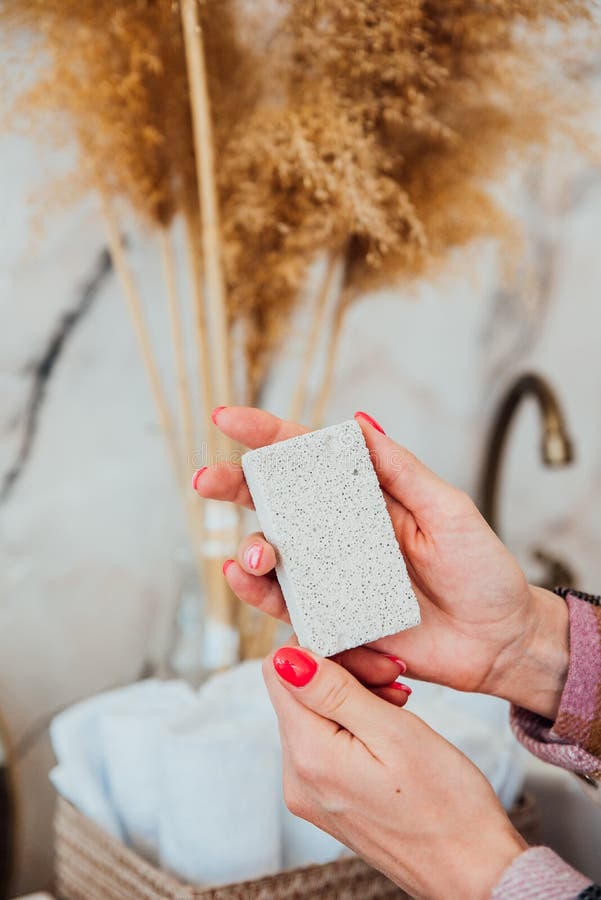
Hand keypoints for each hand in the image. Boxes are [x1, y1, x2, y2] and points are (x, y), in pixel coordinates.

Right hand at [196, 407, 568, 717]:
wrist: (500, 641)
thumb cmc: (482, 570)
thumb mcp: (448, 510)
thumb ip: (400, 470)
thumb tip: (356, 422)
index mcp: (367, 496)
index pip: (309, 457)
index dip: (267, 434)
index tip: (226, 417)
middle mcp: (342, 532)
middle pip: (276, 502)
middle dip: (235, 487)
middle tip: (206, 480)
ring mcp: (334, 575)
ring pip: (274, 555)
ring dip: (252, 549)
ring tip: (256, 556)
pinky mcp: (333, 617)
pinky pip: (287, 604)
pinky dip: (260, 594)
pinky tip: (248, 581)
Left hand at [264, 644, 525, 899]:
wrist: (474, 872)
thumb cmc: (448, 804)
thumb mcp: (394, 732)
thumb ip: (334, 692)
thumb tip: (284, 658)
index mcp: (308, 756)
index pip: (280, 670)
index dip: (323, 650)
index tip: (370, 660)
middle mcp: (296, 777)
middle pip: (297, 692)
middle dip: (344, 674)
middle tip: (396, 681)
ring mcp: (309, 792)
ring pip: (313, 713)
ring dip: (353, 697)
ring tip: (399, 704)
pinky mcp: (327, 799)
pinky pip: (326, 741)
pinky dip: (355, 724)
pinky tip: (390, 728)